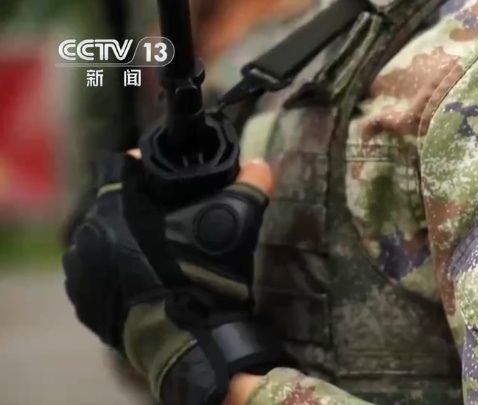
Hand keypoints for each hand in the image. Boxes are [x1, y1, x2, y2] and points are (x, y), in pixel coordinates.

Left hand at [62, 151, 289, 404]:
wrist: (191, 339)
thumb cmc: (207, 272)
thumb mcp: (235, 220)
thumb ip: (249, 185)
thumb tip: (259, 164)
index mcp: (112, 208)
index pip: (124, 168)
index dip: (149, 167)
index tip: (171, 178)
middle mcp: (86, 236)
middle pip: (114, 204)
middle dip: (140, 205)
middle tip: (171, 214)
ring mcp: (81, 274)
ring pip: (104, 239)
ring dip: (125, 238)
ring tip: (160, 248)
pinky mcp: (85, 304)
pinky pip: (100, 274)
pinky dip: (118, 270)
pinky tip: (147, 275)